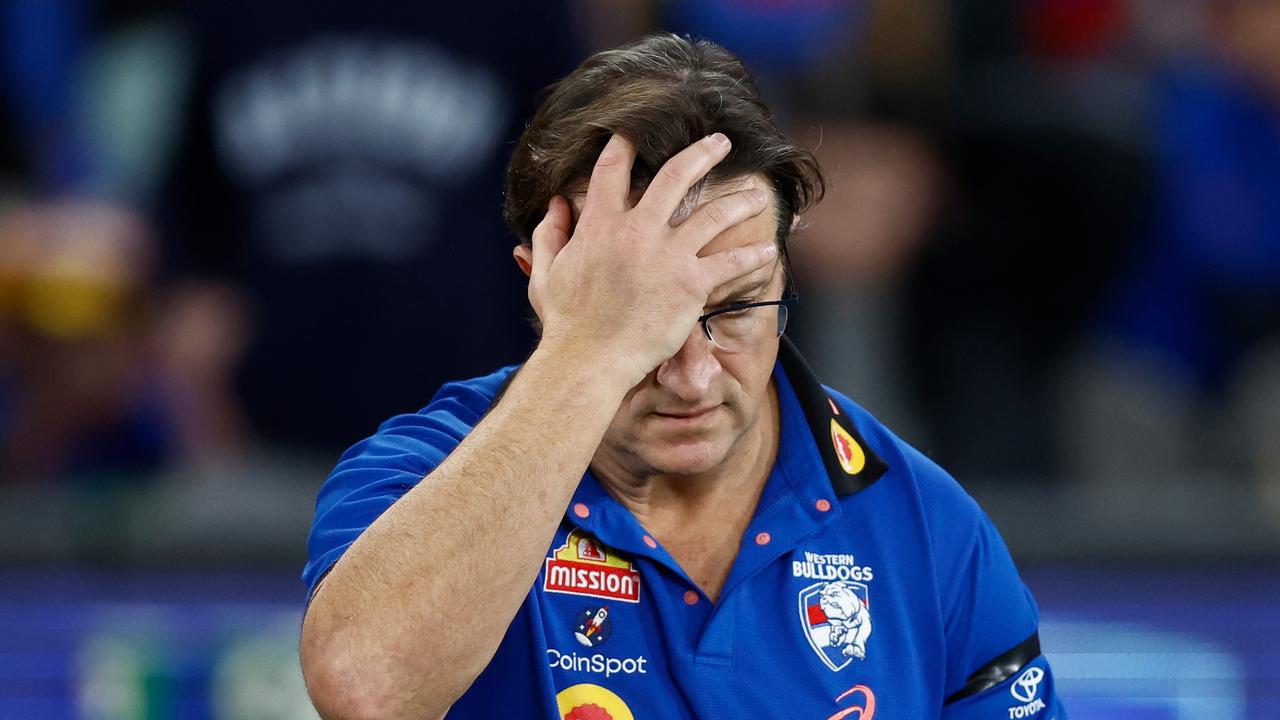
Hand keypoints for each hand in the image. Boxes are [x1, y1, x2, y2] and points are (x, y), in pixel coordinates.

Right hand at [526, 133, 774, 386]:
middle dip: (702, 153)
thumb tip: (555, 204)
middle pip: (675, 176)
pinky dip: (752, 257)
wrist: (590, 359)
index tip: (635, 133)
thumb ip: (549, 234)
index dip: (624, 145)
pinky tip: (769, 251)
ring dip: (740, 202)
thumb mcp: (545, 273)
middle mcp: (636, 230)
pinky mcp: (690, 284)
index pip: (612, 171)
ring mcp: (667, 255)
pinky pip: (730, 263)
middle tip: (720, 143)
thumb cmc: (566, 323)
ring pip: (714, 215)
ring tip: (757, 195)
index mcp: (599, 225)